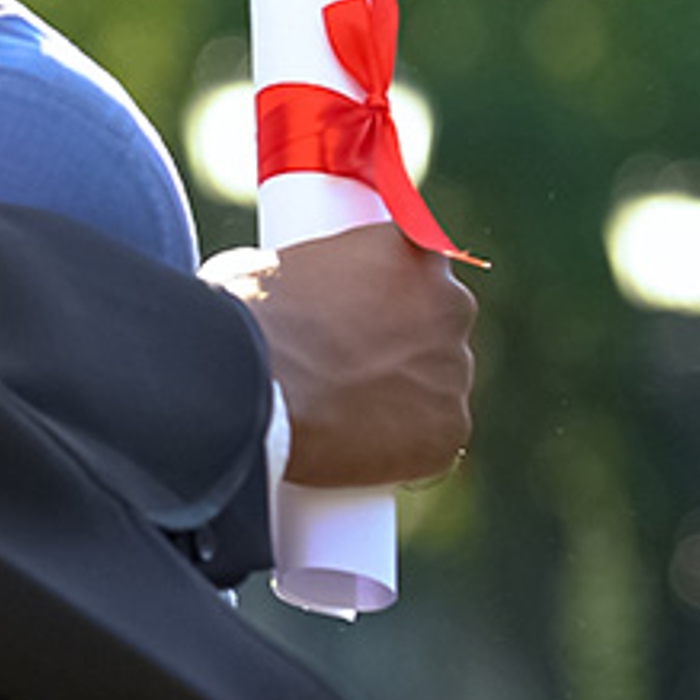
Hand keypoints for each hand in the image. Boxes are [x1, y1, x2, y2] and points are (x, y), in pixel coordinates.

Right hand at [211, 224, 476, 488]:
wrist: (245, 383)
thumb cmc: (247, 317)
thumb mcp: (275, 264)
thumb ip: (314, 276)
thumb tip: (296, 297)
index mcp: (414, 251)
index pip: (416, 271)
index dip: (385, 296)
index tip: (356, 317)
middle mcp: (450, 305)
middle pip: (435, 328)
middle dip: (401, 347)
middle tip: (345, 368)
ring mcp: (453, 372)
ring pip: (435, 387)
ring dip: (403, 398)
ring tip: (340, 414)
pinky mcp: (447, 432)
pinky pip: (431, 441)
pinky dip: (402, 448)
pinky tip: (355, 446)